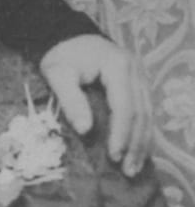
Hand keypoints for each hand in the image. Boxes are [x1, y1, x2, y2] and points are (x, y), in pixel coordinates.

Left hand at [40, 35, 150, 175]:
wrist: (68, 36)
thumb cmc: (61, 56)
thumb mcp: (57, 74)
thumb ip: (70, 100)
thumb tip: (86, 130)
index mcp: (117, 65)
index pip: (124, 106)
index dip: (121, 133)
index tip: (114, 156)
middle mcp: (135, 69)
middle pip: (141, 113)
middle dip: (136, 144)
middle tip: (128, 170)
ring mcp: (140, 75)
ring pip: (148, 114)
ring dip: (143, 143)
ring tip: (134, 167)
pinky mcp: (139, 83)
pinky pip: (146, 110)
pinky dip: (143, 133)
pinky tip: (138, 151)